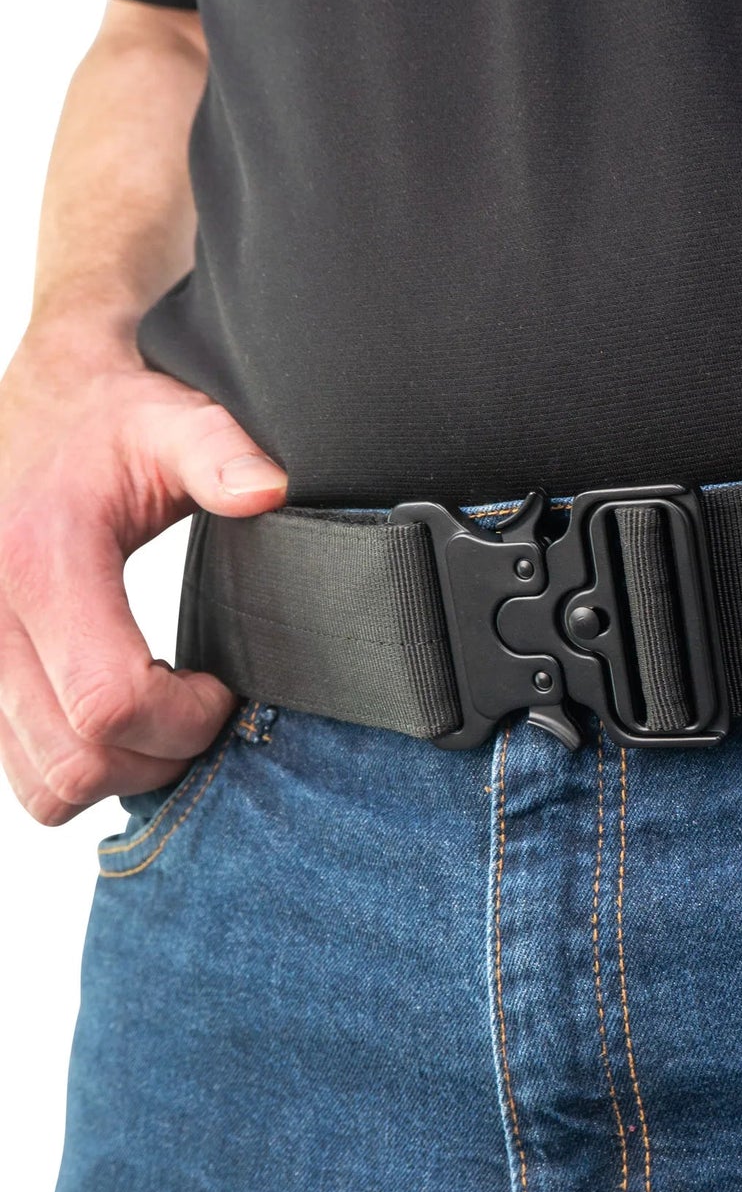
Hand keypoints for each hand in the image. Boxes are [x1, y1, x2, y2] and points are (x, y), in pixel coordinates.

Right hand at [0, 313, 285, 823]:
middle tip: (202, 707)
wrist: (43, 404)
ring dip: (122, 772)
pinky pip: (23, 773)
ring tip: (165, 715)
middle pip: (79, 761)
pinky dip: (81, 768)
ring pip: (46, 786)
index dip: (185, 717)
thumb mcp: (171, 420)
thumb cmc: (109, 420)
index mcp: (36, 563)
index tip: (222, 686)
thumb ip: (220, 451)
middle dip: (163, 752)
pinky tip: (124, 718)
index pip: (109, 702)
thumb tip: (267, 490)